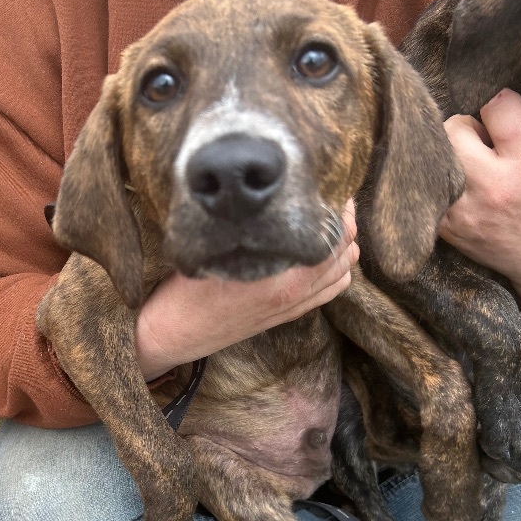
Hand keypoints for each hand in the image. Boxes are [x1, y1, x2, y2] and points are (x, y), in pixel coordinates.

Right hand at [135, 200, 358, 380]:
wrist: (174, 333)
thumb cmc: (186, 291)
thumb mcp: (214, 250)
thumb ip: (251, 229)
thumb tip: (273, 192)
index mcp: (282, 280)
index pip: (334, 239)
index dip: (340, 208)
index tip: (331, 186)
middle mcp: (294, 295)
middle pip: (346, 254)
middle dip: (345, 224)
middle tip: (332, 199)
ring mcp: (292, 308)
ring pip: (343, 274)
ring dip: (343, 249)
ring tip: (329, 224)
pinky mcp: (286, 315)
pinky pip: (328, 293)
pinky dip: (335, 272)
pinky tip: (320, 256)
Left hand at [441, 89, 520, 307]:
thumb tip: (504, 94)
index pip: (498, 106)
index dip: (499, 102)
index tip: (501, 112)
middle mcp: (492, 186)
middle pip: (453, 127)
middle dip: (464, 127)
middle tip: (480, 142)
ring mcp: (463, 210)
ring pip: (433, 155)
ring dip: (448, 153)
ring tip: (468, 164)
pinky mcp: (444, 227)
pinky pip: (426, 186)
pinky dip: (438, 180)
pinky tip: (457, 186)